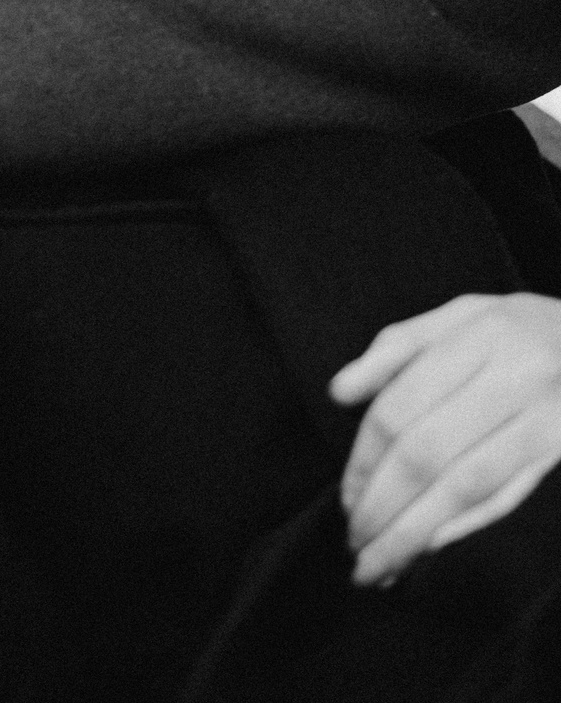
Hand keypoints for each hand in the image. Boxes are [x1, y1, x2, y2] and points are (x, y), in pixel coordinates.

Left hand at [330, 293, 560, 585]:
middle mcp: (512, 376)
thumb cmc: (518, 330)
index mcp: (475, 334)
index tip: (346, 501)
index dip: (365, 461)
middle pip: (427, 453)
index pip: (401, 406)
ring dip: (414, 533)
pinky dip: (461, 527)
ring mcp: (544, 418)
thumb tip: (339, 393)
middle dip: (382, 506)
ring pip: (465, 486)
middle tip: (355, 543)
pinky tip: (429, 548)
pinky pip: (505, 497)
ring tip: (380, 564)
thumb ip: (397, 346)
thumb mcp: (460, 314)